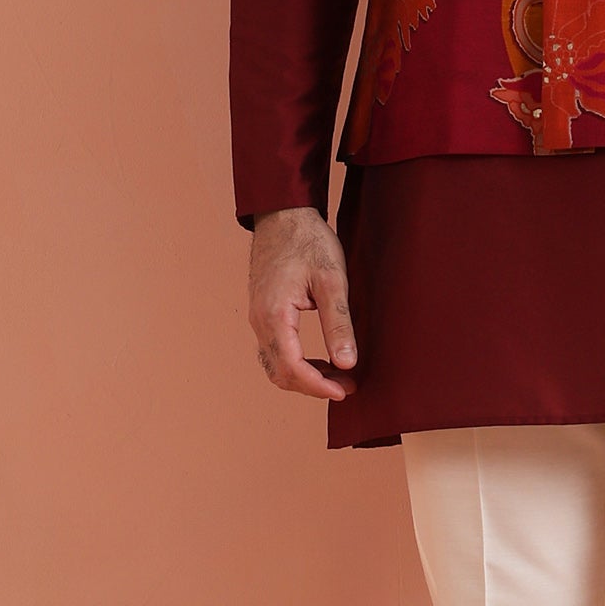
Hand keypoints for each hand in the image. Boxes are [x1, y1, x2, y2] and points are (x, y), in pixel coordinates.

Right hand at [247, 205, 357, 399]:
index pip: (292, 368)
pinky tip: (319, 360)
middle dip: (313, 386)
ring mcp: (257, 317)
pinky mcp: (261, 312)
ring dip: (304, 377)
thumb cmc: (308, 241)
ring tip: (337, 375)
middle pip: (280, 373)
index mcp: (274, 315)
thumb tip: (347, 363)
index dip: (318, 386)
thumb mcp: (332, 280)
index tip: (345, 390)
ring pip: (274, 364)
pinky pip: (273, 350)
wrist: (283, 214)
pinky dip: (294, 363)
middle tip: (346, 386)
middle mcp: (259, 321)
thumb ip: (338, 324)